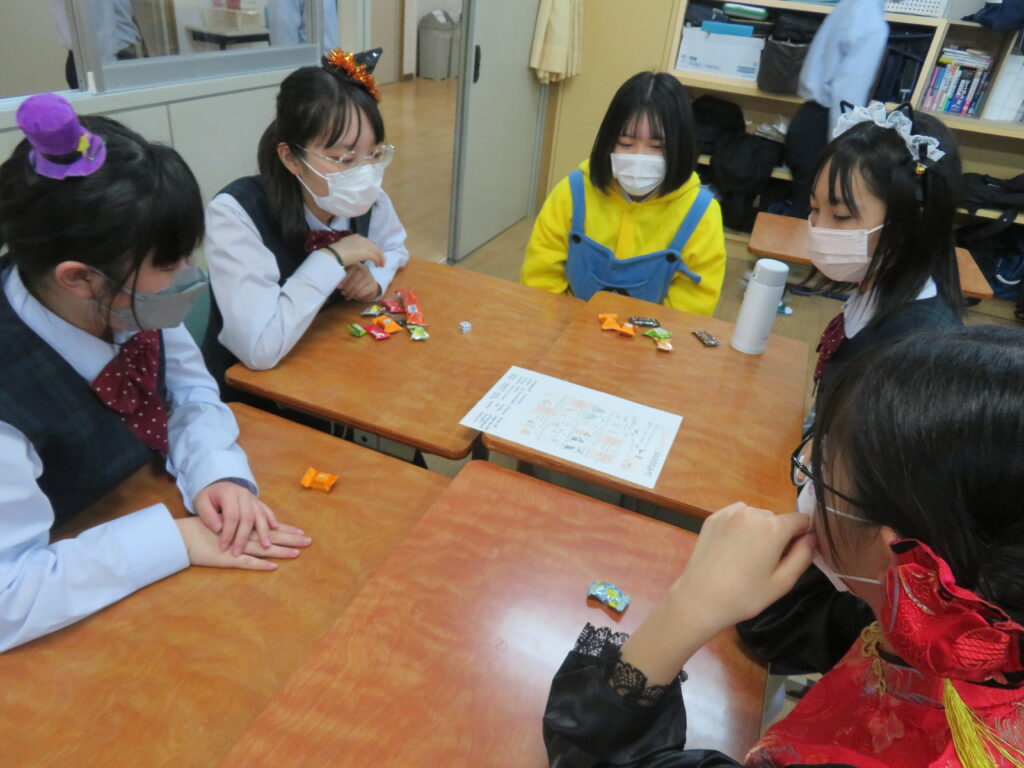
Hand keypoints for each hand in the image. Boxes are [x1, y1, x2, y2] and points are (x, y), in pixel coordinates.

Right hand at [176, 517, 310, 570]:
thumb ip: (239, 529)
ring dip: (281, 551)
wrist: (184, 536)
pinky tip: (273, 566)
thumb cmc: (204, 531)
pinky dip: (260, 564)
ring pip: (264, 549)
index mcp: (244, 528)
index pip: (270, 528)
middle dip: (291, 539)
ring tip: (298, 553)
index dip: (286, 530)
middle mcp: (244, 536)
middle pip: (272, 537)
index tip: (301, 532)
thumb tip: (253, 529)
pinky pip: (247, 563)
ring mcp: (237, 548)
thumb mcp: (225, 526)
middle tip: (309, 541)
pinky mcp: (228, 559)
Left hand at [193, 481, 278, 555]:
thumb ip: (208, 515)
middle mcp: (243, 493)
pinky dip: (271, 518)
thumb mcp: (201, 503)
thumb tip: (219, 529)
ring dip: (263, 530)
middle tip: (238, 552)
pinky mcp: (257, 501)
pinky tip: (275, 528)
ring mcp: (252, 497)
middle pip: (247, 516)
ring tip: (265, 545)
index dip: (228, 532)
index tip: (223, 547)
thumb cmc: (208, 498)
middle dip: (243, 536)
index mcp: (228, 493)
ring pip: (260, 514)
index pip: (231, 515)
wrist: (217, 486)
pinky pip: (266, 509)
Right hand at [326, 234, 384, 267]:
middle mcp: (362, 239)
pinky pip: (375, 257)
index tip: (374, 255)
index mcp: (356, 236)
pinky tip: (378, 266)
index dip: (373, 249)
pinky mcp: (366, 252)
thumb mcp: (345, 248)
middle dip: (379, 254)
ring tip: (381, 265)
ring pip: (377, 251)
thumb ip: (352, 249)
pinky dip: (378, 261)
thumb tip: (354, 255)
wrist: (333, 255)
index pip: (368, 243)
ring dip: (380, 258)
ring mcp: (365, 245)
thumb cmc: (335, 253)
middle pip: (375, 246)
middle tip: (380, 261)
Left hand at [338, 262, 381, 301]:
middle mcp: (364, 268)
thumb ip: (343, 276)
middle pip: (353, 280)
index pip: (349, 272)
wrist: (370, 286)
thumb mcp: (349, 276)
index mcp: (356, 264)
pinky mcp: (373, 284)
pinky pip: (362, 292)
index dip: (343, 280)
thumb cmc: (356, 281)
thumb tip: (335, 281)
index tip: (339, 287)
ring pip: (357, 287)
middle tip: (343, 293)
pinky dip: (357, 296)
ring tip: (347, 297)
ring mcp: (370, 276)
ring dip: (350, 293)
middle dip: (347, 288)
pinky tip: (354, 297)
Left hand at [671, 503, 813, 629]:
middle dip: (778, 536)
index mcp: (773, 527)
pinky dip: (740, 528)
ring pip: (757, 517)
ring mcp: (729, 512)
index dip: (802, 536)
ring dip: (758, 531)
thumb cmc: (745, 595)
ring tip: (746, 558)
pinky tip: (732, 550)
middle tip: (766, 564)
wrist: (700, 598)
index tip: (793, 555)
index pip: (801, 520)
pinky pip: (737, 517)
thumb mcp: (783, 582)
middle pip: (777, 520)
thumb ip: (803, 556)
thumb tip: (812, 537)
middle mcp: (752, 512)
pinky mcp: (713, 517)